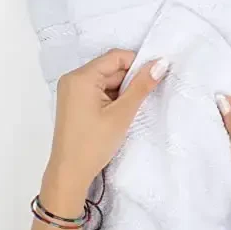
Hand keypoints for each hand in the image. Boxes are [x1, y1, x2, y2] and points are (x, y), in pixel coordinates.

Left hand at [44, 49, 168, 196]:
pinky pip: (98, 91)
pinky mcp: (74, 103)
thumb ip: (141, 86)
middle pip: (110, 68)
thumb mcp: (122, 114)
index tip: (154, 78)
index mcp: (81, 77)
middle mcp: (73, 79)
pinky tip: (118, 114)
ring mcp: (72, 91)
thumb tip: (160, 63)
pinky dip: (112, 99)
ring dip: (122, 92)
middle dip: (129, 81)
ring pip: (106, 81)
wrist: (70, 172)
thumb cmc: (94, 144)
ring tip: (128, 112)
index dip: (137, 64)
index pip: (116, 57)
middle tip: (143, 99)